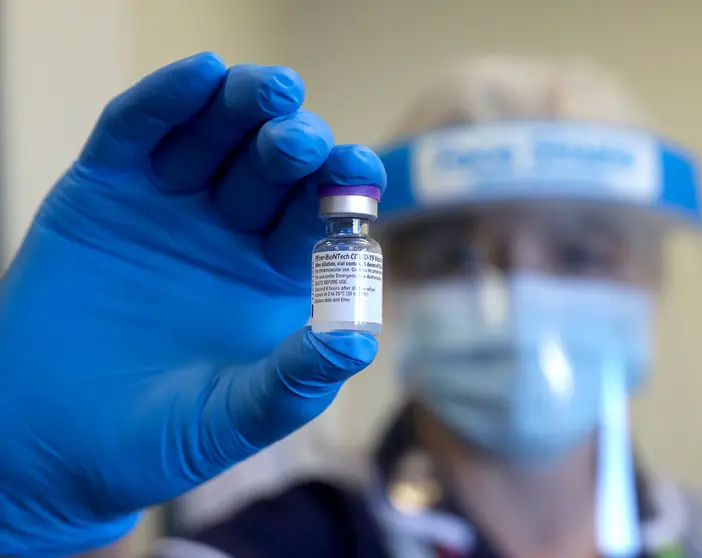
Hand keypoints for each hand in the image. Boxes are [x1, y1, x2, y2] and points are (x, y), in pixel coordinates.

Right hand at [0, 52, 384, 555]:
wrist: (51, 448)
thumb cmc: (156, 440)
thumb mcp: (235, 418)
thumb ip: (296, 382)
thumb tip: (360, 340)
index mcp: (275, 274)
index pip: (320, 215)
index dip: (342, 188)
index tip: (357, 169)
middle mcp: (230, 230)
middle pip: (273, 164)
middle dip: (293, 141)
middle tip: (300, 137)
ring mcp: (168, 205)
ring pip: (215, 134)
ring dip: (244, 104)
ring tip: (270, 92)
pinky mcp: (104, 190)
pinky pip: (138, 132)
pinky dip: (166, 101)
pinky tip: (197, 76)